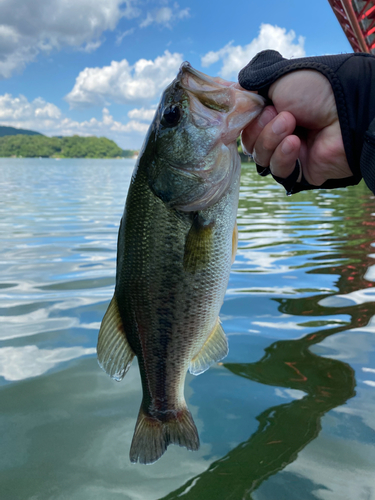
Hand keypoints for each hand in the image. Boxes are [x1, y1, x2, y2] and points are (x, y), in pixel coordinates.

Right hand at [240, 70, 351, 185]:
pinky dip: (283, 155)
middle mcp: (280, 132)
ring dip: (271, 139)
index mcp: (275, 110)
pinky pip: (278, 170)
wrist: (346, 111)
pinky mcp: (299, 172)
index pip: (246, 122)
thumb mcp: (276, 80)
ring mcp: (289, 153)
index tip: (242, 110)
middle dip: (259, 127)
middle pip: (249, 141)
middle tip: (278, 113)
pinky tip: (295, 143)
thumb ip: (250, 88)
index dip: (243, 119)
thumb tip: (231, 93)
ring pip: (260, 156)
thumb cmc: (315, 90)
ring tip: (291, 124)